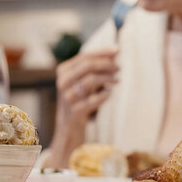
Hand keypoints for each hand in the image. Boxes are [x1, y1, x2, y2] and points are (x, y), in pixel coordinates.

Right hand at [46, 47, 118, 167]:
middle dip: (106, 64)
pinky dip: (104, 95)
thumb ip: (96, 68)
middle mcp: (62, 82)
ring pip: (90, 80)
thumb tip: (115, 52)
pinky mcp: (74, 112)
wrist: (68, 130)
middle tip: (119, 68)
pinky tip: (110, 93)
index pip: (85, 56)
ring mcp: (67, 98)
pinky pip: (93, 100)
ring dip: (107, 78)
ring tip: (117, 80)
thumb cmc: (80, 102)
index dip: (103, 52)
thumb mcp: (84, 82)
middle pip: (87, 66)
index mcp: (63, 71)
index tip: (118, 50)